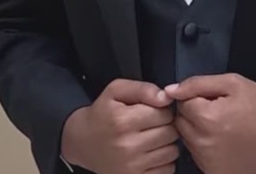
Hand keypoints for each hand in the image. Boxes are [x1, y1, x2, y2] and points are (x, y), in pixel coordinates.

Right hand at [61, 79, 180, 173]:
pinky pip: (167, 169)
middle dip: (166, 126)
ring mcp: (132, 166)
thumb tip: (166, 97)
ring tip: (152, 138)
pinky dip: (164, 161)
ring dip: (167, 144)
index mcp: (123, 121)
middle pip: (171, 133)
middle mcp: (127, 145)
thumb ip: (143, 89)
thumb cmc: (102, 113)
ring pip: (172, 151)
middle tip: (152, 125)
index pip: (164, 113)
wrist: (82, 142)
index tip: (151, 111)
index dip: (162, 110)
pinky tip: (150, 153)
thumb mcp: (116, 91)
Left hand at [165, 74, 255, 173]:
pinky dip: (206, 148)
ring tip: (224, 127)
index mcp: (207, 118)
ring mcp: (208, 162)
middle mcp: (204, 143)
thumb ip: (198, 84)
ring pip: (188, 140)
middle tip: (220, 113)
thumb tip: (170, 90)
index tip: (216, 100)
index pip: (182, 104)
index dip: (198, 98)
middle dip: (195, 115)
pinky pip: (198, 156)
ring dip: (199, 132)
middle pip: (181, 123)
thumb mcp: (233, 83)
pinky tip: (225, 142)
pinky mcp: (215, 173)